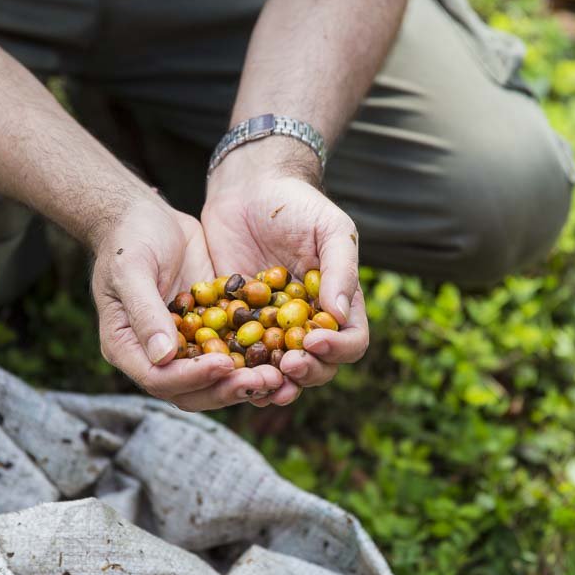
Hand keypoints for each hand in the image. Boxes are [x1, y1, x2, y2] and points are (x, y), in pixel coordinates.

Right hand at [91, 197, 284, 410]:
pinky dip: (255, 359)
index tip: (225, 365)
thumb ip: (146, 313)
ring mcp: (185, 345)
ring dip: (246, 381)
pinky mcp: (209, 330)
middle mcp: (155, 356)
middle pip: (191, 391)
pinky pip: (233, 352)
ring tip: (280, 376)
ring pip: (216, 379)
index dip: (193, 377)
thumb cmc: (128, 239)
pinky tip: (285, 355)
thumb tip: (163, 357)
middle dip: (228, 389)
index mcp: (127, 347)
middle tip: (265, 380)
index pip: (159, 379)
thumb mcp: (132, 270)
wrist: (144, 215)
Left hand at [202, 139, 368, 405]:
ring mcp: (272, 328)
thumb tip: (340, 316)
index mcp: (339, 305)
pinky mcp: (237, 326)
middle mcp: (309, 324)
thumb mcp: (329, 229)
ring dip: (271, 384)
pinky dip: (233, 370)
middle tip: (286, 365)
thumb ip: (339, 270)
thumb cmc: (297, 204)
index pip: (351, 341)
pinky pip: (238, 357)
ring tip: (259, 383)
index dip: (337, 349)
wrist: (247, 189)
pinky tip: (223, 370)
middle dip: (304, 373)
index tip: (313, 341)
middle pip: (317, 367)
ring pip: (278, 372)